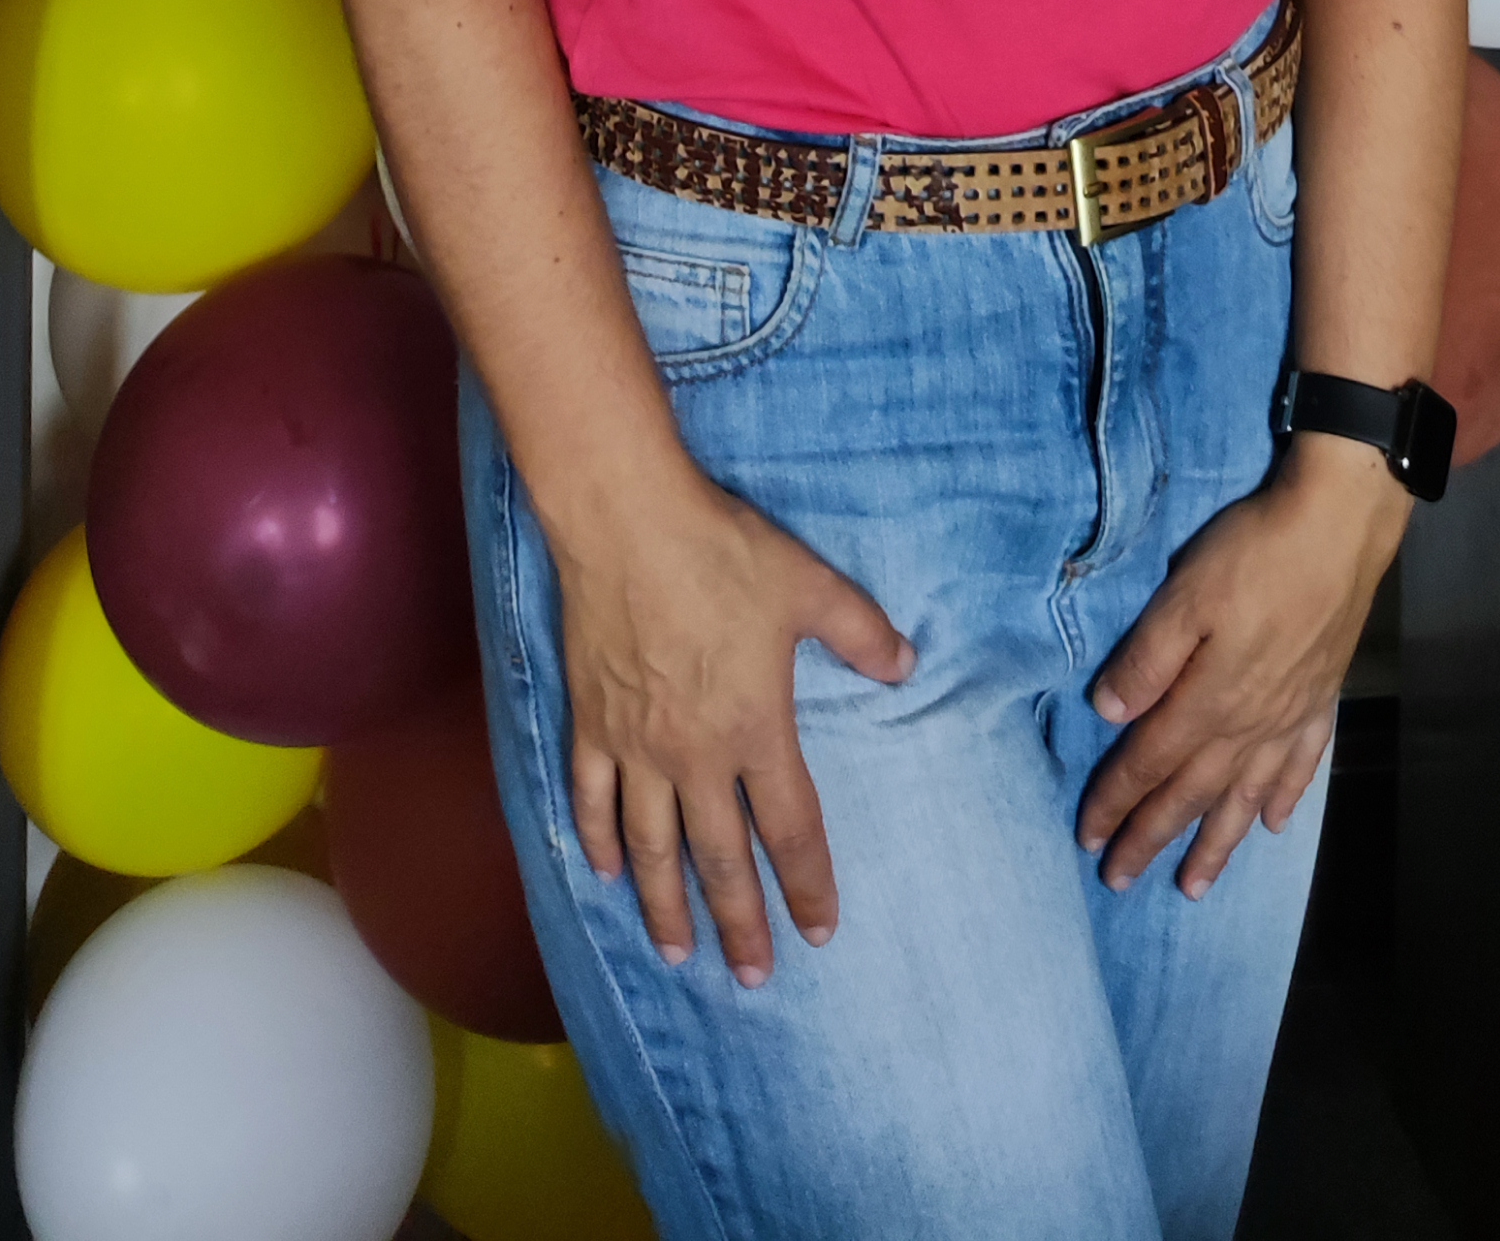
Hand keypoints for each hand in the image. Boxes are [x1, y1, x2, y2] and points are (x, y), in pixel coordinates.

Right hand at [558, 472, 914, 986]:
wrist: (627, 521)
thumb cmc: (722, 552)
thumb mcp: (809, 585)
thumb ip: (862, 632)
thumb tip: (908, 665)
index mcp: (755, 730)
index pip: (791, 829)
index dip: (808, 885)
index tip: (820, 933)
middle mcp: (695, 756)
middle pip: (721, 859)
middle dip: (739, 924)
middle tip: (753, 978)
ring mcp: (636, 745)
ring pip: (652, 846)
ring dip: (666, 904)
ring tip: (677, 952)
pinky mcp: (591, 722)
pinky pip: (592, 797)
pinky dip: (597, 839)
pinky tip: (604, 871)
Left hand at [1077, 444, 1407, 899]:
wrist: (1339, 530)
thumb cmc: (1253, 554)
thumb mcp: (1184, 595)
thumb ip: (1147, 659)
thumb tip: (1107, 716)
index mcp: (1207, 699)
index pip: (1149, 762)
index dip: (1115, 801)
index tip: (1087, 839)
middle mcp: (1249, 723)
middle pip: (1192, 793)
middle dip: (1153, 838)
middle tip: (1120, 881)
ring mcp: (1290, 717)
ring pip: (1246, 797)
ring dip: (1217, 843)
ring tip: (1195, 887)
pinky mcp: (1322, 699)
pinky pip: (1300, 766)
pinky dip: (1284, 799)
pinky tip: (1273, 824)